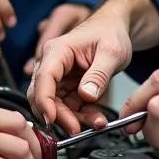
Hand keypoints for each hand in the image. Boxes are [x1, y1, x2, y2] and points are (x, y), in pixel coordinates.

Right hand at [28, 0, 136, 135]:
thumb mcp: (112, 53)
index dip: (44, 101)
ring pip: (55, 105)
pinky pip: (68, 106)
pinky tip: (96, 118)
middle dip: (58, 116)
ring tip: (97, 123)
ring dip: (73, 118)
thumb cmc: (110, 32)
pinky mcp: (67, 86)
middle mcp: (53, 63)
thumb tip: (86, 95)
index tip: (52, 120)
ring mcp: (59, 76)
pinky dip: (81, 115)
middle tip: (77, 129)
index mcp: (57, 50)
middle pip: (43, 95)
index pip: (43, 78)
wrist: (115, 29)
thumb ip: (98, 75)